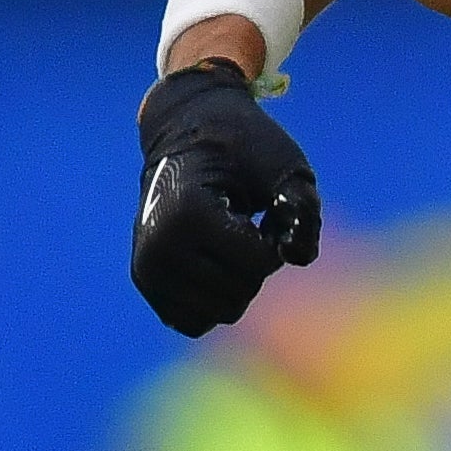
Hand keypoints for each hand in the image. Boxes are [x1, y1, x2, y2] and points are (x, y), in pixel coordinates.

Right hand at [132, 59, 319, 335]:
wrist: (187, 129)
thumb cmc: (243, 146)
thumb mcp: (285, 167)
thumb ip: (304, 210)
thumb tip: (297, 257)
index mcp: (185, 215)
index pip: (257, 265)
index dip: (274, 239)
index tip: (258, 209)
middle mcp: (156, 248)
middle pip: (238, 295)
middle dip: (255, 263)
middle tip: (241, 221)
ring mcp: (146, 269)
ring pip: (220, 313)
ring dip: (237, 281)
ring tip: (226, 238)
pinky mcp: (146, 283)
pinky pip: (195, 321)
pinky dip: (214, 298)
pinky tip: (211, 260)